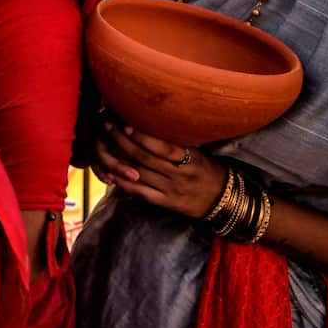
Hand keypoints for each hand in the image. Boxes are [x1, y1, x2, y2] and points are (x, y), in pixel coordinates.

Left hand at [92, 119, 224, 217]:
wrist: (224, 200)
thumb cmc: (208, 171)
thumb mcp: (199, 153)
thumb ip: (178, 143)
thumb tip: (152, 124)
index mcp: (190, 159)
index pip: (163, 147)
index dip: (142, 136)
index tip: (126, 124)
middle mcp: (179, 175)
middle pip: (145, 158)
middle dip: (123, 142)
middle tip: (107, 127)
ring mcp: (171, 191)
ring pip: (140, 175)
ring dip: (119, 160)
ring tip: (103, 146)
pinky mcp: (166, 204)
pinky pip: (141, 193)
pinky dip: (125, 184)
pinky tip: (112, 174)